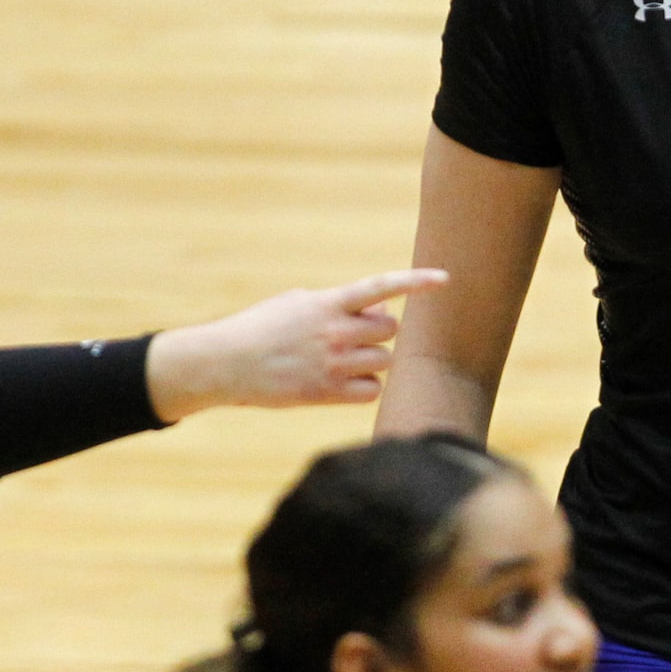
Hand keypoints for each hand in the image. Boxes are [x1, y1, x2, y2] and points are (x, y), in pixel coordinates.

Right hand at [144, 269, 445, 420]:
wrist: (224, 363)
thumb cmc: (262, 329)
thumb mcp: (297, 303)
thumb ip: (338, 304)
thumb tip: (380, 309)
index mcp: (327, 303)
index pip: (381, 288)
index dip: (415, 282)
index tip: (445, 279)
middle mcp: (335, 332)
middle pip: (390, 330)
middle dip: (379, 332)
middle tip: (354, 336)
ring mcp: (333, 364)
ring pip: (384, 360)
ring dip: (372, 359)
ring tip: (340, 359)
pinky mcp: (327, 392)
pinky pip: (373, 390)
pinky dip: (366, 386)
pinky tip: (342, 381)